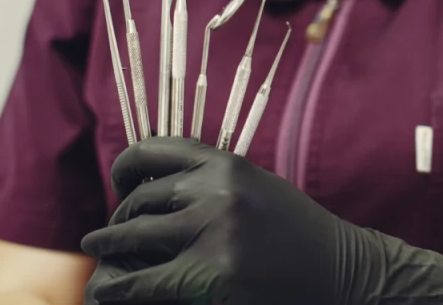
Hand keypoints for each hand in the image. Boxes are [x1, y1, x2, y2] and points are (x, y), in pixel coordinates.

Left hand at [80, 137, 442, 304]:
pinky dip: (116, 287)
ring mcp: (214, 233)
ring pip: (133, 236)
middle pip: (140, 199)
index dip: (124, 168)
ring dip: (109, 249)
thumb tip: (146, 191)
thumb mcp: (255, 191)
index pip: (154, 150)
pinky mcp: (212, 276)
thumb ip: (210, 184)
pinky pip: (143, 281)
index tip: (119, 185)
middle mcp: (217, 191)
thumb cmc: (296, 235)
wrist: (342, 271)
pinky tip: (105, 291)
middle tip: (111, 238)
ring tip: (100, 260)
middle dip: (119, 221)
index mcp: (228, 164)